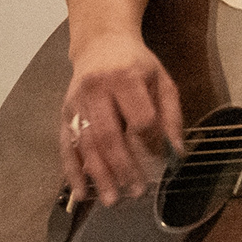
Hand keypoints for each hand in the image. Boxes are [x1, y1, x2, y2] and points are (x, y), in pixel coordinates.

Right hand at [61, 35, 184, 203]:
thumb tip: (176, 153)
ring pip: (86, 143)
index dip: (151, 142)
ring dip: (98, 175)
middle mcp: (97, 89)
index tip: (160, 161)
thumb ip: (171, 116)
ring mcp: (77, 102)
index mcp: (126, 78)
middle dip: (123, 167)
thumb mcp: (162, 80)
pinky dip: (72, 170)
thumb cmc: (135, 64)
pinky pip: (67, 145)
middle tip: (135, 192)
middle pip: (109, 135)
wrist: (100, 42)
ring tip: (111, 199)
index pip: (140, 118)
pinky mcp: (64, 113)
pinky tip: (80, 191)